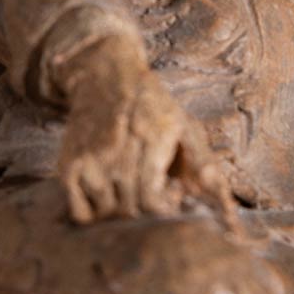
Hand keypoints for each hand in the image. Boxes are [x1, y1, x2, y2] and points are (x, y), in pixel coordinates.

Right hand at [57, 34, 233, 223]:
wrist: (106, 77)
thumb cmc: (153, 106)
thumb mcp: (184, 126)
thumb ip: (203, 162)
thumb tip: (223, 201)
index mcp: (150, 141)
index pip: (151, 202)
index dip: (161, 212)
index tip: (167, 203)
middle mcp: (117, 152)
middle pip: (129, 210)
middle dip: (144, 216)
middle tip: (150, 201)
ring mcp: (90, 159)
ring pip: (105, 213)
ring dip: (120, 215)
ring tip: (130, 197)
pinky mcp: (69, 164)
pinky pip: (80, 211)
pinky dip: (93, 215)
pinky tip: (106, 200)